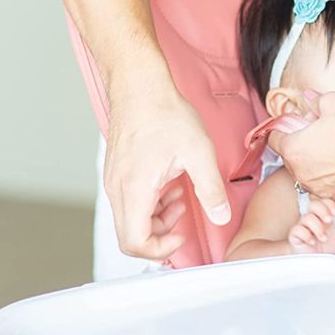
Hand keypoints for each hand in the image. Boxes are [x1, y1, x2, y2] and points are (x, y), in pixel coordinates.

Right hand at [104, 87, 229, 259]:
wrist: (139, 85)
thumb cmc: (164, 113)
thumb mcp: (199, 153)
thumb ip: (211, 190)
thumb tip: (221, 215)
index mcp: (134, 189)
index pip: (134, 243)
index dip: (160, 249)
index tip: (182, 235)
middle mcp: (118, 189)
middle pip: (130, 236)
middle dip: (160, 235)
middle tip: (184, 219)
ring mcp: (114, 181)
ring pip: (130, 219)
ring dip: (158, 218)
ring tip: (183, 198)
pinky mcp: (118, 172)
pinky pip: (130, 202)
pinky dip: (151, 204)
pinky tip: (171, 186)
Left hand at [276, 91, 334, 202]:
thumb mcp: (332, 102)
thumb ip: (316, 99)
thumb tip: (309, 97)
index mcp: (292, 148)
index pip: (273, 139)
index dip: (282, 130)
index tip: (292, 128)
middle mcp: (299, 172)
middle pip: (291, 158)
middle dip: (301, 148)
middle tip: (317, 138)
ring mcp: (316, 187)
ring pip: (308, 174)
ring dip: (315, 166)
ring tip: (332, 154)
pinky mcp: (333, 196)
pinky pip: (327, 187)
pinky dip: (331, 180)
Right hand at [288, 197, 334, 253]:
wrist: (310, 261)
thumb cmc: (323, 249)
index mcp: (322, 217)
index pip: (324, 202)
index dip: (330, 204)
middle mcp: (312, 219)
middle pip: (313, 205)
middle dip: (323, 210)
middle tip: (329, 221)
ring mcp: (302, 227)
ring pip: (306, 218)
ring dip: (317, 227)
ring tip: (323, 239)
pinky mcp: (295, 236)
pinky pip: (297, 230)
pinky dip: (306, 235)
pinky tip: (312, 242)